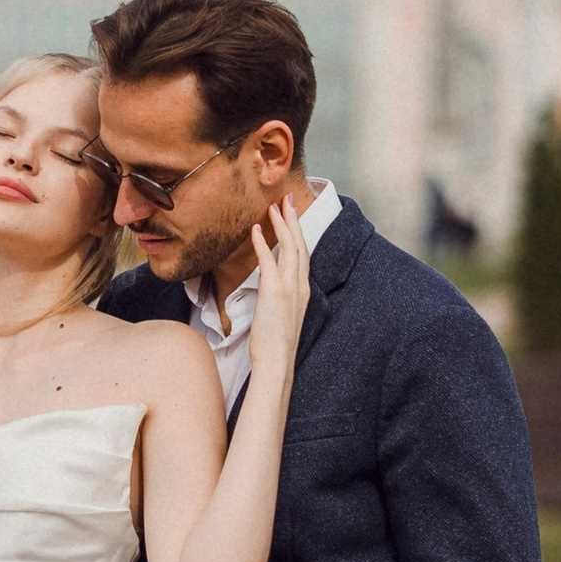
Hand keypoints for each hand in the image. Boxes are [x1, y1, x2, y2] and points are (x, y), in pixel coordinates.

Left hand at [246, 189, 312, 380]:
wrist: (277, 362)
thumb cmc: (276, 344)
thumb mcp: (282, 315)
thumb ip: (280, 297)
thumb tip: (270, 288)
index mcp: (304, 290)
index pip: (303, 254)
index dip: (298, 232)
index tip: (292, 215)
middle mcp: (301, 285)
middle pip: (300, 244)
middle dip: (294, 219)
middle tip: (287, 199)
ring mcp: (289, 287)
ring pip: (289, 247)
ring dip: (282, 224)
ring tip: (274, 206)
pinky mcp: (275, 291)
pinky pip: (268, 260)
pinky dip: (262, 242)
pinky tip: (256, 229)